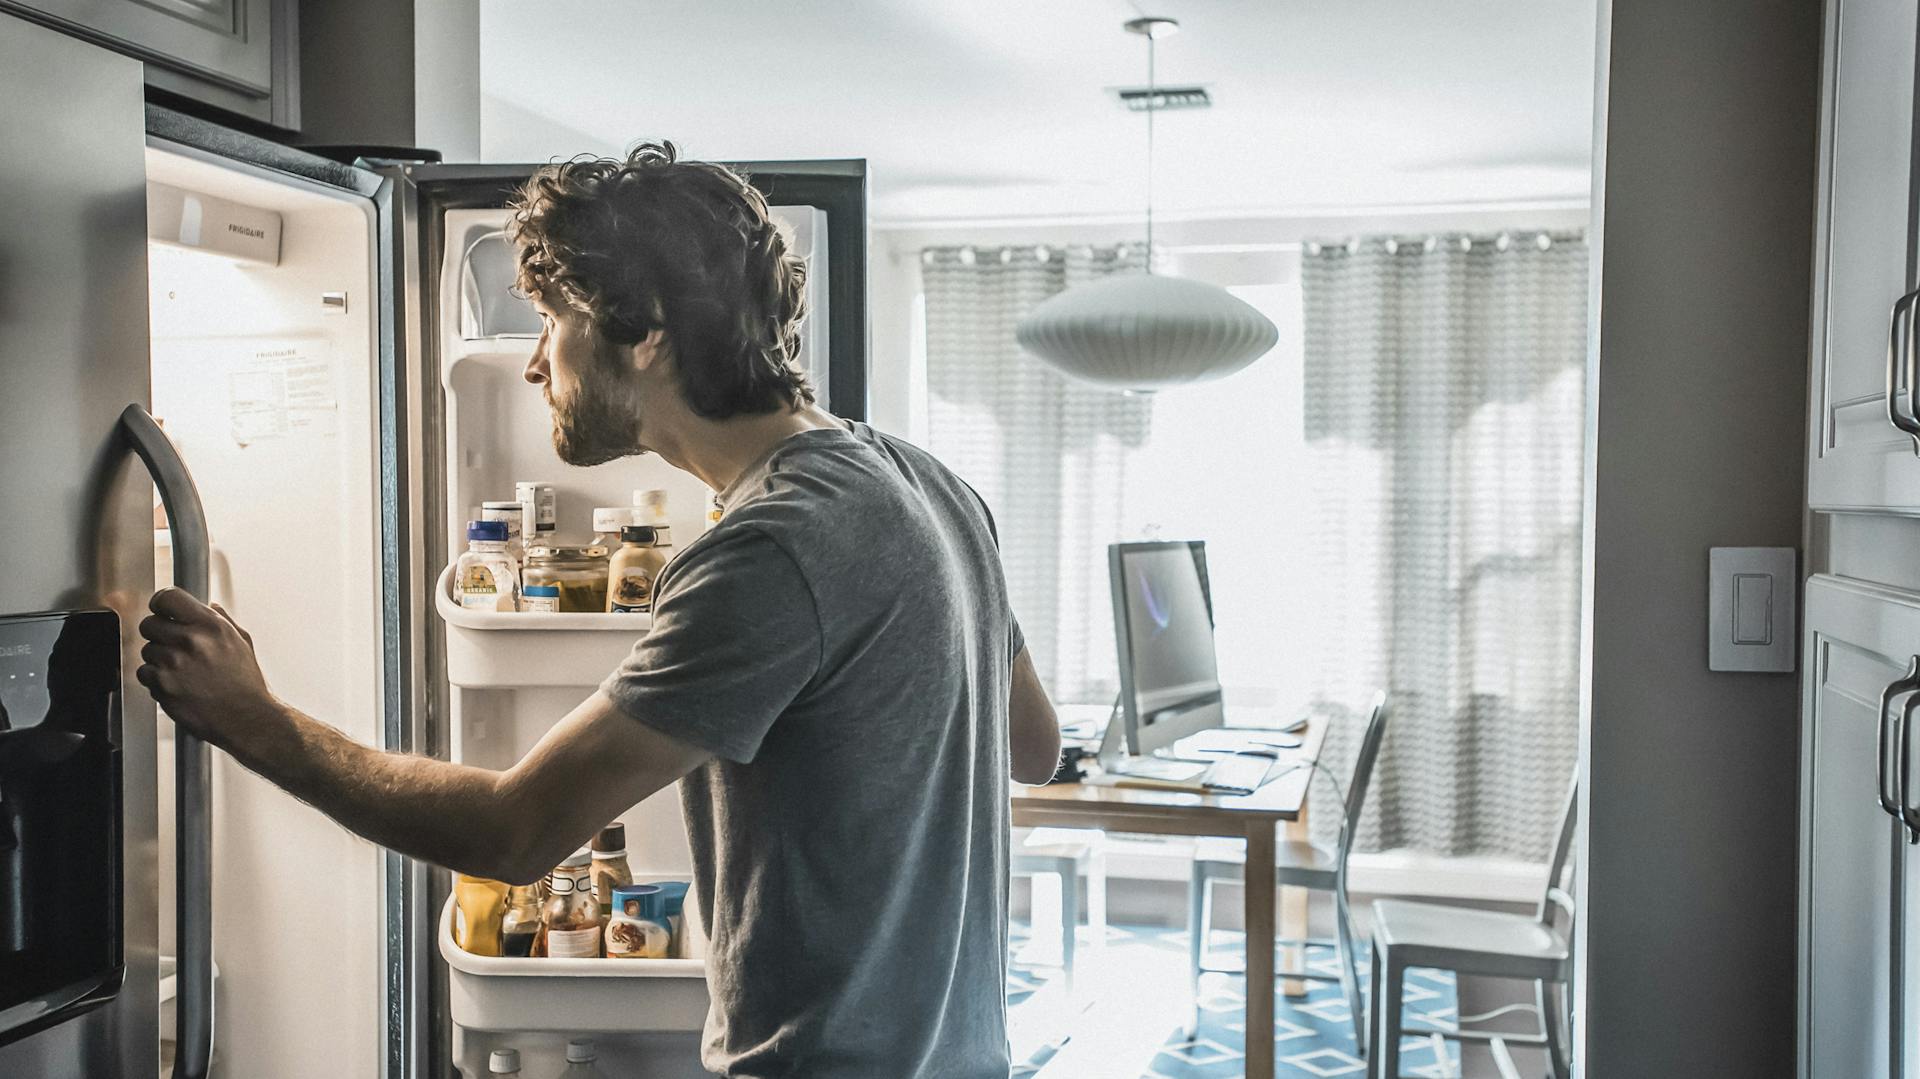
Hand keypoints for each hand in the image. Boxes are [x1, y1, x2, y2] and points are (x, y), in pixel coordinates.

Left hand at [137, 588, 278, 749]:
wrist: (246, 718)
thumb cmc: (246, 683)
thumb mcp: (242, 642)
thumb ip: (222, 620)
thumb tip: (210, 606)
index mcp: (210, 625)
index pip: (168, 598)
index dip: (161, 603)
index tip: (162, 611)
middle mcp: (191, 640)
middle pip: (149, 623)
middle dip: (158, 634)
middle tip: (173, 646)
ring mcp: (174, 663)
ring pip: (146, 650)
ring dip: (158, 659)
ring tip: (182, 671)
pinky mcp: (162, 685)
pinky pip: (144, 673)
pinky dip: (155, 679)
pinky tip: (176, 684)